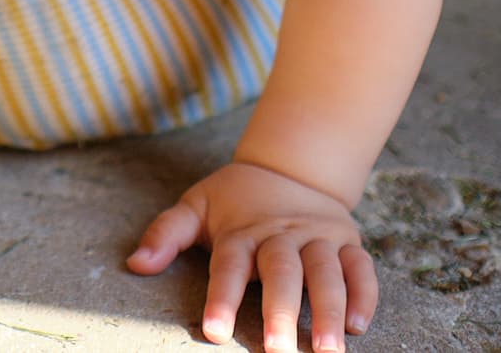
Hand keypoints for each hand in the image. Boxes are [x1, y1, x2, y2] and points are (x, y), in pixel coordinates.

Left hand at [127, 162, 377, 351]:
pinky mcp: (348, 242)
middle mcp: (282, 234)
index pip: (229, 264)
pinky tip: (359, 326)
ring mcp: (318, 237)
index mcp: (242, 230)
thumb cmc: (236, 199)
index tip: (214, 331)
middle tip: (278, 349)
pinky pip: (361, 268)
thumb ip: (166, 234)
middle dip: (281, 310)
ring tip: (327, 349)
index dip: (222, 297)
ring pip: (326, 272)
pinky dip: (364, 294)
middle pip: (282, 271)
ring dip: (329, 310)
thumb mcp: (196, 206)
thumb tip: (136, 264)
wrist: (290, 167)